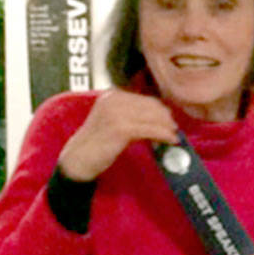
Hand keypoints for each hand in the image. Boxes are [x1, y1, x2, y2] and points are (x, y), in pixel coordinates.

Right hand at [58, 90, 179, 180]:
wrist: (78, 158)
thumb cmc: (100, 141)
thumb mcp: (116, 120)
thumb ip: (134, 115)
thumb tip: (164, 118)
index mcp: (113, 96)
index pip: (146, 100)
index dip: (161, 111)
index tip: (170, 121)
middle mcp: (114, 100)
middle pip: (152, 107)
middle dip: (166, 119)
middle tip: (174, 129)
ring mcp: (116, 113)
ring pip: (153, 118)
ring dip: (167, 128)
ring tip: (174, 136)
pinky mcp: (120, 128)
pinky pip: (150, 130)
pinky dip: (164, 135)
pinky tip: (171, 141)